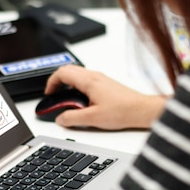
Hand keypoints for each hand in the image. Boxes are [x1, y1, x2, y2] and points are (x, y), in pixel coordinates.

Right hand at [44, 65, 167, 129]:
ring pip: (77, 75)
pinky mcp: (105, 84)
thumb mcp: (92, 119)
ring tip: (66, 101)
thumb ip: (72, 119)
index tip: (48, 95)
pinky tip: (80, 102)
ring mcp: (100, 79)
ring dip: (67, 85)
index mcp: (89, 81)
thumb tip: (60, 119)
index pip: (62, 73)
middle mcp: (94, 76)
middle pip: (68, 71)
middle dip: (57, 83)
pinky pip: (85, 80)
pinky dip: (77, 87)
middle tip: (54, 96)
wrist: (141, 110)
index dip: (51, 83)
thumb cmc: (123, 111)